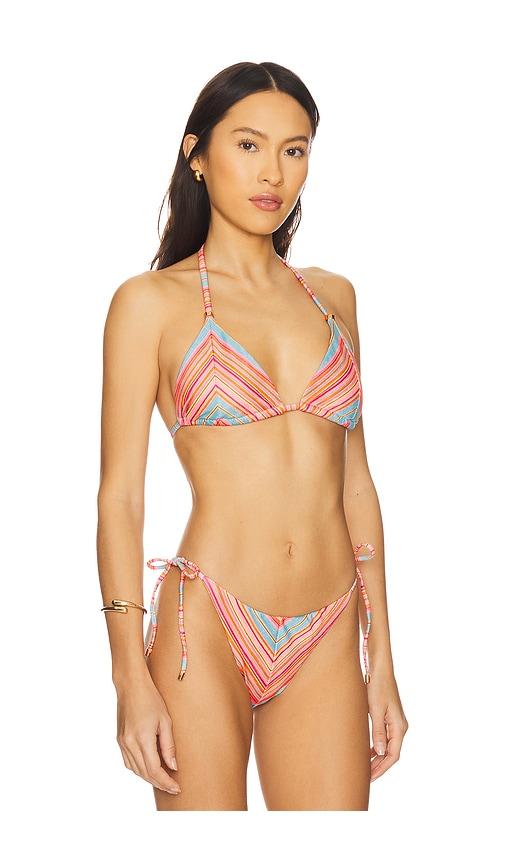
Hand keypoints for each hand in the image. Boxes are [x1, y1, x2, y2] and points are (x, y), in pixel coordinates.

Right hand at [115, 670, 181, 794]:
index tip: (177, 788)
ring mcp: (122, 743)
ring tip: (163, 780)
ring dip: (149, 778)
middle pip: (144, 773)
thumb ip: (169, 746)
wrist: (131, 686)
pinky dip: (139, 769)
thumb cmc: (151, 699)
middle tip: (173, 788)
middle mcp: (129, 743)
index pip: (154, 770)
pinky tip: (149, 769)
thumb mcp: (165, 721)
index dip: (166, 782)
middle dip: (159, 783)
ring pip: (135, 770)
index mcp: (142, 738)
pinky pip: (129, 762)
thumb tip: (173, 767)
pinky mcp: (119, 741)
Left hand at [367, 669, 407, 781]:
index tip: (369, 778)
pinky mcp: (389, 718)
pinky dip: (376, 748)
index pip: (392, 755)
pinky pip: (384, 738)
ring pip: (387, 747)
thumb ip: (377, 731)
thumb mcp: (375, 709)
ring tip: (364, 768)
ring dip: (377, 758)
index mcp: (399, 727)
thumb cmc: (377, 687)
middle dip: (379, 766)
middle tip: (364, 778)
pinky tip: (367, 752)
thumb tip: (378, 753)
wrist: (380, 669)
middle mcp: (400, 727)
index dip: (381, 768)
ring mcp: (395, 723)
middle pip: (391, 754)